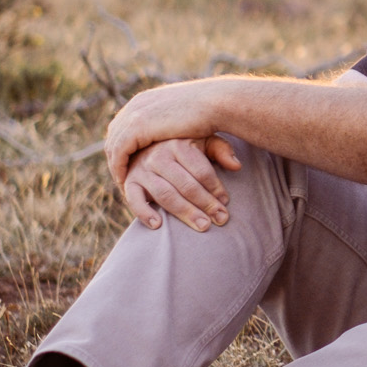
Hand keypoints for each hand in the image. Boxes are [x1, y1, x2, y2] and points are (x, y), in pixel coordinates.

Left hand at [105, 81, 227, 191]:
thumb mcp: (183, 116)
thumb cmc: (210, 110)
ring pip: (113, 145)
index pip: (123, 126)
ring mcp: (133, 114)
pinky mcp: (136, 126)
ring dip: (116, 165)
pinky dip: (119, 168)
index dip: (124, 147)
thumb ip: (172, 124)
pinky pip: (119, 152)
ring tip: (123, 183)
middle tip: (122, 176)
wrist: (215, 102)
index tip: (130, 164)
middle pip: (114, 135)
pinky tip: (125, 181)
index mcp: (145, 100)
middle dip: (116, 157)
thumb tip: (176, 137)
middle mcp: (135, 105)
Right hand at [121, 136, 242, 230]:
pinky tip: (158, 225)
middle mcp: (158, 156)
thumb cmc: (182, 146)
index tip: (226, 202)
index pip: (200, 170)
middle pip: (186, 184)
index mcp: (178, 144)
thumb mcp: (203, 140)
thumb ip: (220, 149)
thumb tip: (237, 166)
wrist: (145, 144)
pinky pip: (134, 199)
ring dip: (185, 212)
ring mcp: (142, 169)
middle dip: (206, 204)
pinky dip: (144, 212)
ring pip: (166, 194)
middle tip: (221, 219)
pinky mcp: (129, 182)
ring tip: (203, 226)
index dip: (215, 188)